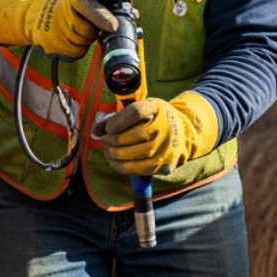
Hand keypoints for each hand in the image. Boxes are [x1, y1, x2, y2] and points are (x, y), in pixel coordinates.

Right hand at [0, 0, 116, 58]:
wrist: (31, 10)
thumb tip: (133, 11)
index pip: (88, 7)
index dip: (101, 17)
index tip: (113, 26)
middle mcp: (61, 15)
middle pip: (89, 30)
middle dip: (92, 28)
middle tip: (84, 20)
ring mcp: (55, 34)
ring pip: (84, 43)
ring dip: (84, 37)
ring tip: (73, 26)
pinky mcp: (52, 48)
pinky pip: (76, 52)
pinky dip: (77, 46)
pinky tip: (68, 36)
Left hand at [96, 92, 218, 175]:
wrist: (181, 132)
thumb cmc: (152, 120)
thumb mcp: (138, 111)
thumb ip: (116, 119)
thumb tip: (95, 131)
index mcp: (156, 107)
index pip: (136, 112)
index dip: (118, 121)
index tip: (108, 129)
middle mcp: (166, 126)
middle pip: (138, 135)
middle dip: (116, 140)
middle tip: (106, 142)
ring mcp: (168, 145)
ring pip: (140, 154)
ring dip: (119, 155)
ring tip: (109, 152)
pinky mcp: (166, 162)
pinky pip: (144, 169)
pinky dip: (125, 168)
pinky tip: (116, 163)